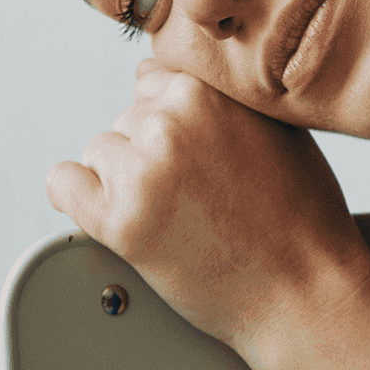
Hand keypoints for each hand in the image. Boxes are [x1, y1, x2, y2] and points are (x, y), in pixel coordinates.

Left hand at [46, 60, 369, 368]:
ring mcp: (141, 171)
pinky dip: (78, 200)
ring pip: (100, 153)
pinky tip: (112, 215)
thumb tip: (168, 75)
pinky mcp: (119, 221)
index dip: (173, 121)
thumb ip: (223, 95)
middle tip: (193, 194)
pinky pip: (63, 186)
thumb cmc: (302, 218)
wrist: (305, 293)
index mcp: (206, 90)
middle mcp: (169, 122)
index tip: (193, 154)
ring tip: (173, 214)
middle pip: (127, 119)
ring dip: (123, 180)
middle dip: (152, 152)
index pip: (152, 81)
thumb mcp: (279, 129)